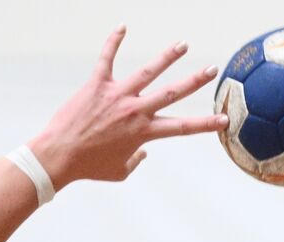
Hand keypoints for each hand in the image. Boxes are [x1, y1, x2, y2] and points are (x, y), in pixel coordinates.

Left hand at [30, 27, 226, 186]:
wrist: (59, 156)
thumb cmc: (88, 167)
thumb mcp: (118, 172)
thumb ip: (135, 161)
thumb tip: (142, 153)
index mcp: (143, 133)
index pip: (181, 127)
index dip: (205, 124)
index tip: (224, 119)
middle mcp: (135, 111)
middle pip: (171, 92)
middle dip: (194, 81)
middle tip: (212, 70)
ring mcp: (117, 95)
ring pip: (148, 72)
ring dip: (167, 57)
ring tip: (182, 45)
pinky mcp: (97, 85)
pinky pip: (107, 59)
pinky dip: (113, 42)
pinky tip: (122, 27)